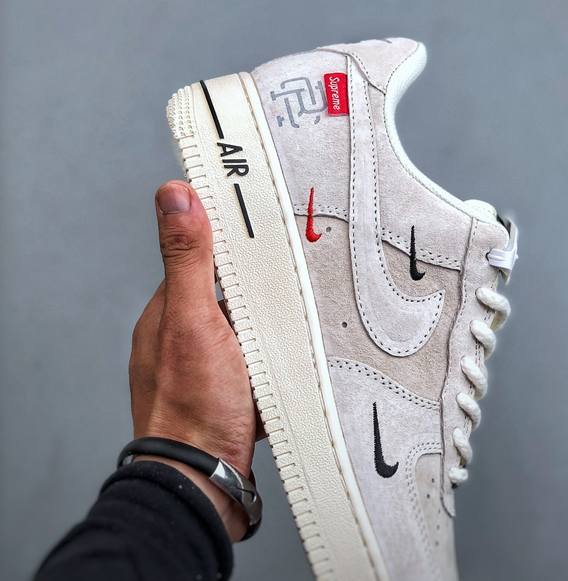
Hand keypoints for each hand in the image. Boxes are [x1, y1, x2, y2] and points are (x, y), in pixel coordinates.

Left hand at [129, 181, 256, 539]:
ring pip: (243, 330)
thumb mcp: (194, 319)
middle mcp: (180, 338)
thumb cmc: (195, 408)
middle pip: (227, 295)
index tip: (258, 227)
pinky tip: (282, 365)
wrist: (205, 483)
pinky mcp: (224, 394)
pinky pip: (252, 363)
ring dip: (265, 329)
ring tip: (289, 329)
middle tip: (285, 288)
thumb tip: (174, 195)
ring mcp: (201, 368)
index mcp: (167, 312)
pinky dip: (268, 361)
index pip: (201, 259)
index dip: (229, 243)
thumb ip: (188, 258)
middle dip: (256, 292)